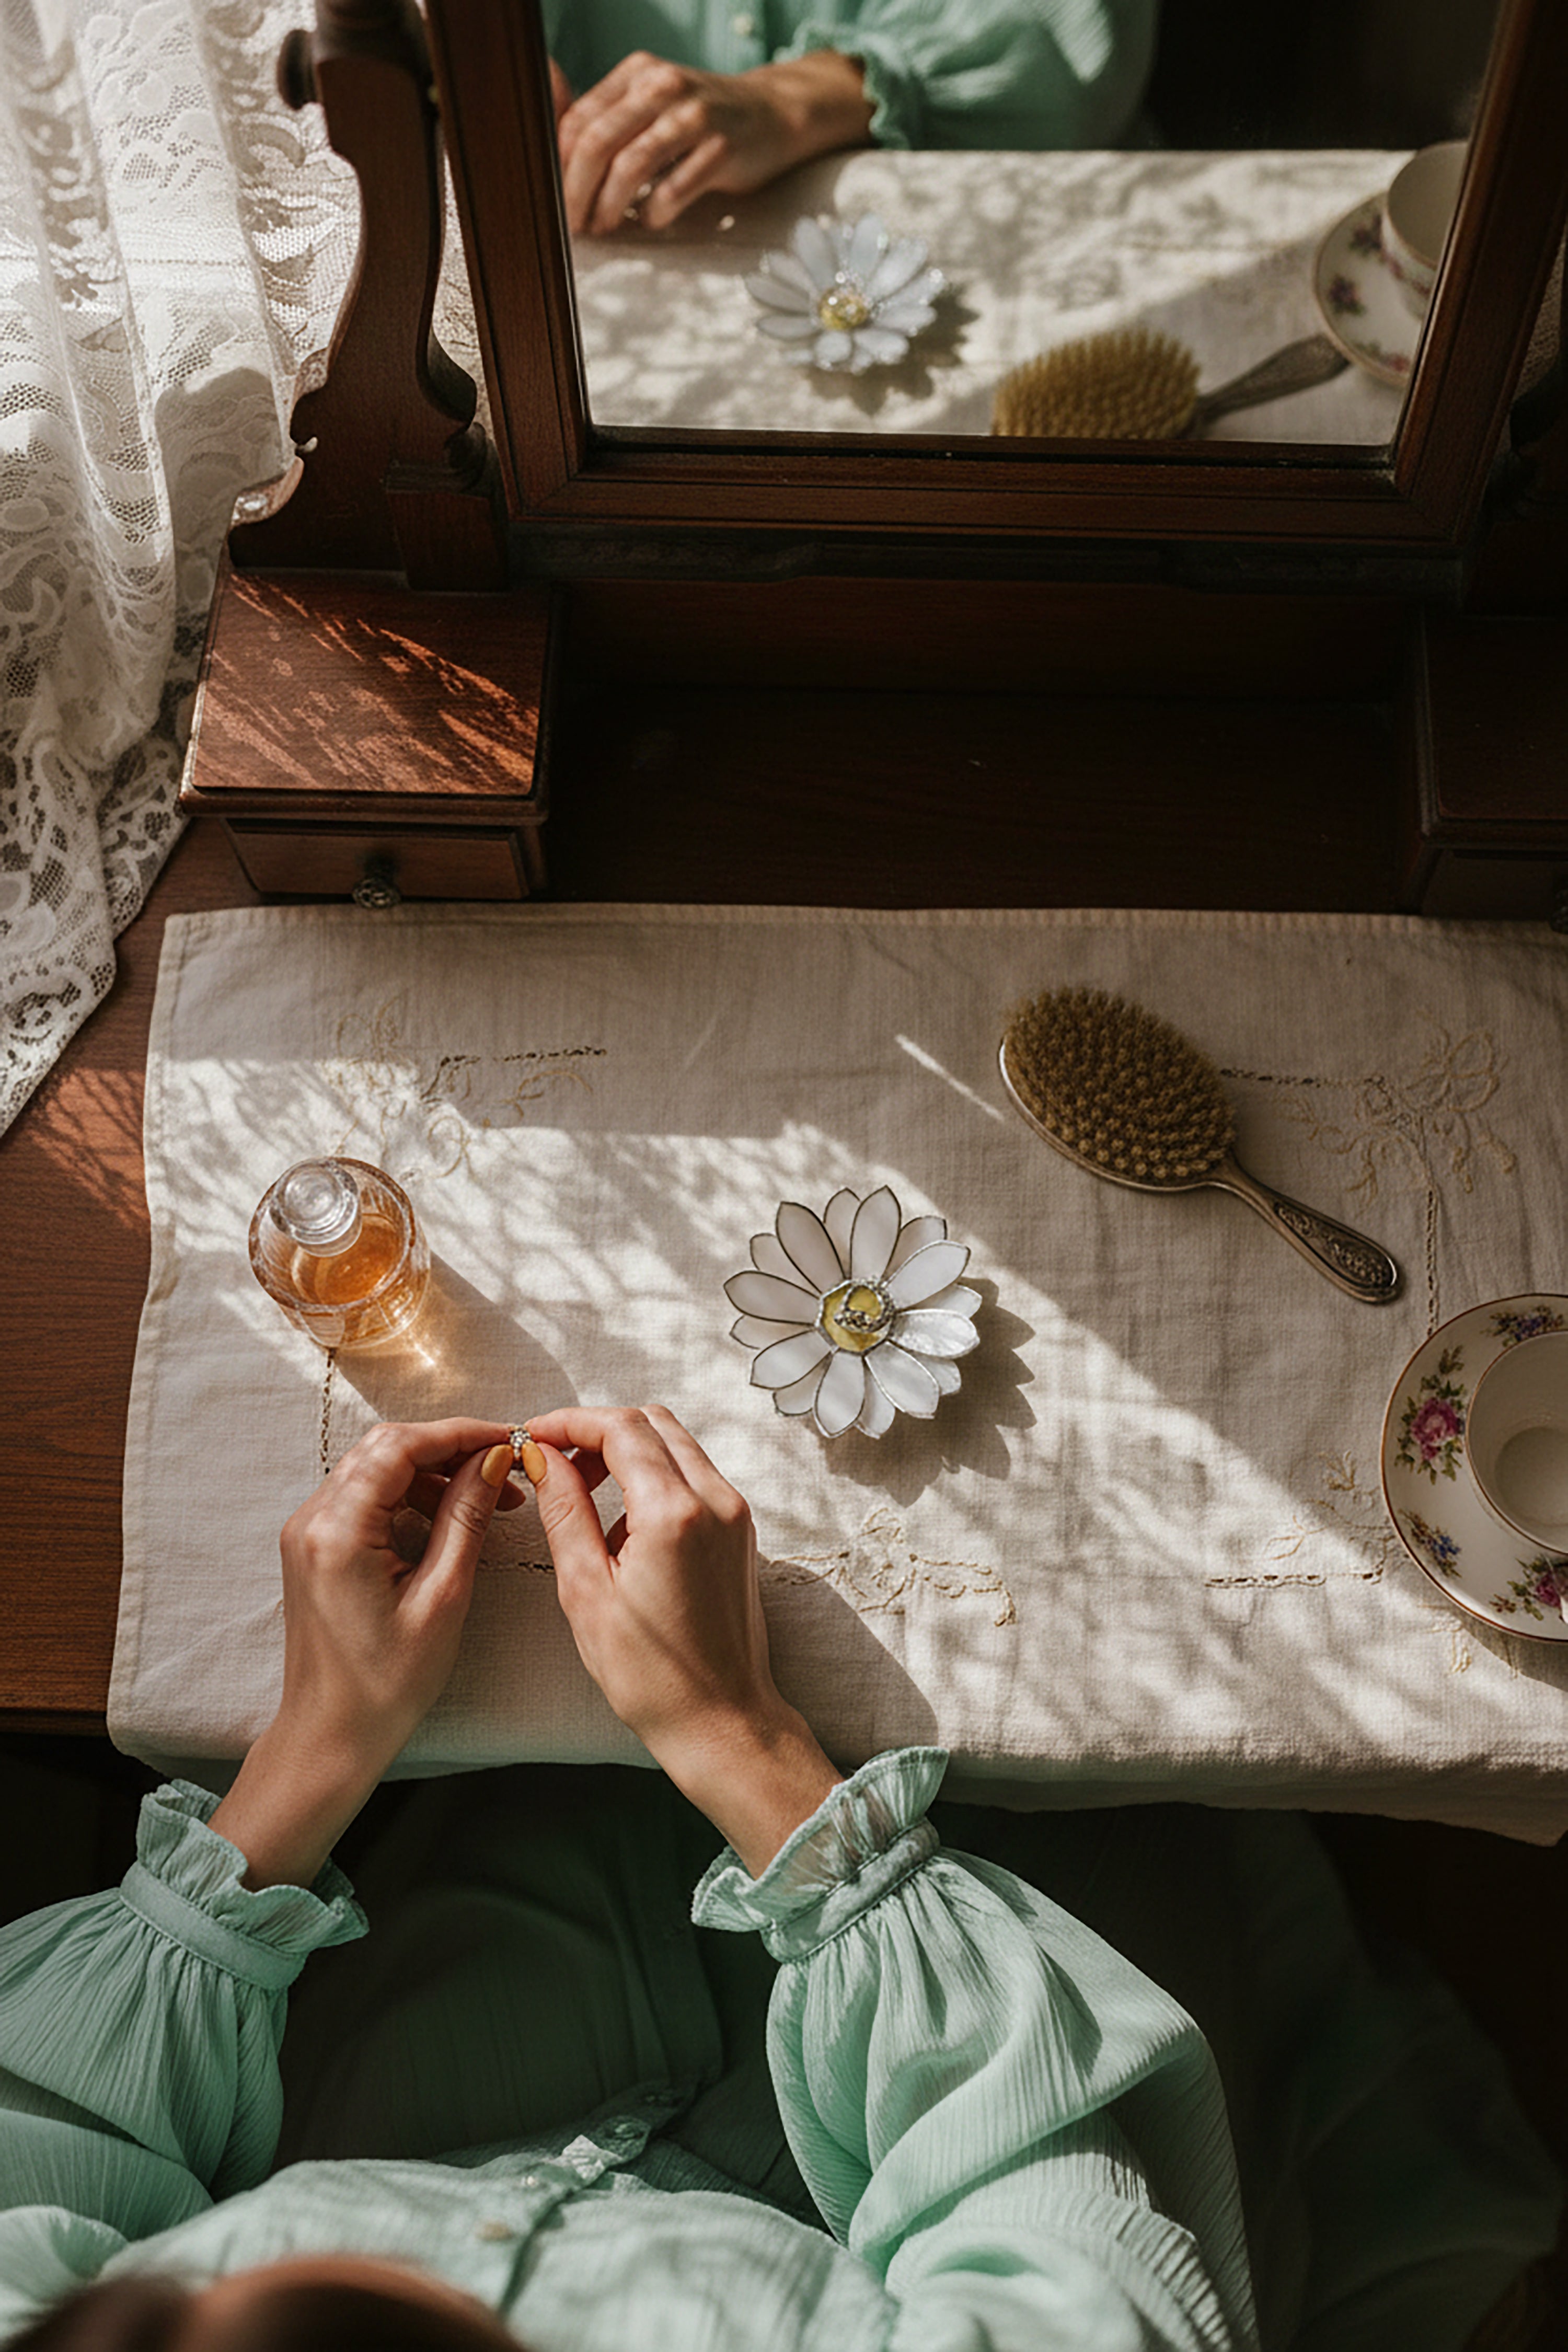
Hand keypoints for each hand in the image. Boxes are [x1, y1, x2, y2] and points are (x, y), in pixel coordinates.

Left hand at [211, 1419, 524, 1887]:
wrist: (330, 1734)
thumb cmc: (386, 1683)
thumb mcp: (442, 1598)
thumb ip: (465, 1520)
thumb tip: (493, 1461)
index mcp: (338, 1531)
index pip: (400, 1446)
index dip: (459, 1434)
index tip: (509, 1441)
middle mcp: (312, 1520)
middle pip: (385, 1449)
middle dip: (450, 1450)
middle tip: (505, 1471)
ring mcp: (307, 1531)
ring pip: (376, 1469)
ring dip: (433, 1473)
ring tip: (488, 1499)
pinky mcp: (315, 1546)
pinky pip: (364, 1497)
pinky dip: (410, 1496)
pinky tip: (450, 1517)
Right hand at [525, 1404, 841, 1870]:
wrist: (721, 1720)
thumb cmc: (649, 1674)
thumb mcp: (586, 1590)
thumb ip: (565, 1510)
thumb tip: (542, 1456)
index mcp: (675, 1513)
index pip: (622, 1428)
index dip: (570, 1422)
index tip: (533, 1435)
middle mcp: (716, 1500)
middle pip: (653, 1423)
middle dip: (598, 1430)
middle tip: (553, 1463)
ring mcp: (735, 1513)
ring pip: (676, 1444)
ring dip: (627, 1451)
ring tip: (581, 1494)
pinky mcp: (740, 1531)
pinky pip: (693, 1476)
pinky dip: (654, 1477)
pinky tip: (621, 1525)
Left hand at [556, 49, 872, 235]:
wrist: (771, 115)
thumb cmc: (701, 122)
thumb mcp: (652, 106)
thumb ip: (611, 123)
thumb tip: (559, 166)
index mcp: (637, 73)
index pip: (579, 120)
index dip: (561, 167)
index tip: (556, 201)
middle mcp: (662, 85)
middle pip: (598, 142)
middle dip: (577, 192)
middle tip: (575, 226)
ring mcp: (695, 115)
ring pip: (632, 165)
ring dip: (611, 206)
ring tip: (607, 226)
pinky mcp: (722, 147)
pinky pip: (674, 190)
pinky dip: (655, 213)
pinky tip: (651, 220)